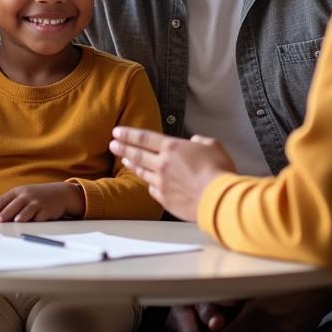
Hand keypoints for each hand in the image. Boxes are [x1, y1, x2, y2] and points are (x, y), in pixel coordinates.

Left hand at [0, 182, 85, 222]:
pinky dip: (34, 221)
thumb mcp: (20, 198)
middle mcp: (26, 195)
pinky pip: (39, 216)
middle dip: (5, 214)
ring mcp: (37, 202)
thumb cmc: (35, 199)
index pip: (0, 201)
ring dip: (19, 217)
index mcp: (16, 192)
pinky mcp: (47, 209)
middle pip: (12, 205)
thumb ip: (4, 208)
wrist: (59, 193)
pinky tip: (29, 225)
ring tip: (13, 223)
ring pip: (26, 210)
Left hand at [109, 128, 234, 219]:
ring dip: (132, 165)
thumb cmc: (218, 171)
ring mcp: (161, 183)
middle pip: (137, 154)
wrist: (217, 199)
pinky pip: (152, 189)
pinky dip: (148, 183)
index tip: (117, 132)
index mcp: (172, 147)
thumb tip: (195, 142)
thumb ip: (201, 141)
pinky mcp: (165, 199)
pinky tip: (147, 182)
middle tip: (112, 144)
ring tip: (125, 160)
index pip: (144, 138)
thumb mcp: (213, 145)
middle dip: (122, 148)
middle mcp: (162, 164)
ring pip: (142, 172)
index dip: (128, 134)